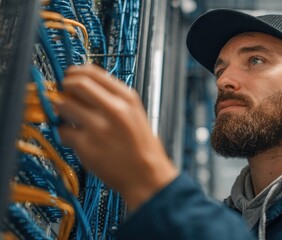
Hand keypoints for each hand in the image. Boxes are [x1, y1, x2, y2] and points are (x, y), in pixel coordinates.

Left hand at [55, 64, 177, 210]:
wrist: (147, 175)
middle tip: (64, 96)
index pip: (92, 72)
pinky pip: (63, 131)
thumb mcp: (134, 113)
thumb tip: (82, 86)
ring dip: (61, 111)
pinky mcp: (87, 146)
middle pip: (76, 84)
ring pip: (64, 105)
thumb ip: (112, 97)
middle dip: (64, 88)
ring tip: (71, 119)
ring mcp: (99, 127)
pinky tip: (77, 139)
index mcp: (127, 98)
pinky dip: (65, 134)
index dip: (75, 72)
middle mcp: (114, 108)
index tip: (69, 77)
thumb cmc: (141, 146)